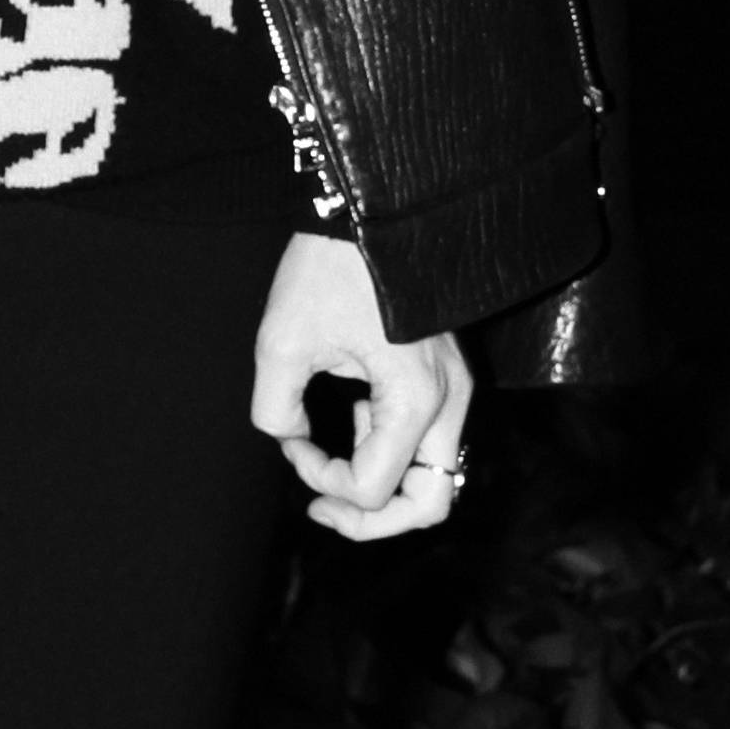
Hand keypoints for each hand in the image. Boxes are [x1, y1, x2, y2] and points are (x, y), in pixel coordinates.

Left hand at [250, 231, 472, 542]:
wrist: (368, 210)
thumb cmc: (327, 269)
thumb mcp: (281, 344)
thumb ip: (275, 410)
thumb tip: (287, 437)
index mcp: (415, 399)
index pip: (373, 489)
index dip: (321, 481)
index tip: (291, 443)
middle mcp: (448, 401)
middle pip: (430, 504)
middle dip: (372, 518)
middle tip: (322, 504)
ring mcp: (454, 389)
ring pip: (437, 478)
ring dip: (384, 486)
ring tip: (332, 459)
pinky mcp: (445, 377)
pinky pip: (428, 442)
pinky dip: (391, 450)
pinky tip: (352, 416)